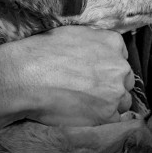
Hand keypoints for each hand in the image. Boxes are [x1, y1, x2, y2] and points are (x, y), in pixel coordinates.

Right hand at [0, 26, 133, 137]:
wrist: (26, 76)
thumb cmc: (43, 52)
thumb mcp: (72, 33)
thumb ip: (94, 42)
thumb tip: (98, 50)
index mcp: (112, 42)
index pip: (121, 56)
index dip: (107, 66)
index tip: (95, 72)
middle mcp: (119, 65)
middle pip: (125, 79)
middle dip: (111, 84)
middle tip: (88, 89)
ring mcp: (116, 91)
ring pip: (122, 100)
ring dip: (109, 103)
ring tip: (84, 102)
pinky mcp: (107, 114)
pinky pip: (113, 119)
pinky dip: (101, 118)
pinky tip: (83, 112)